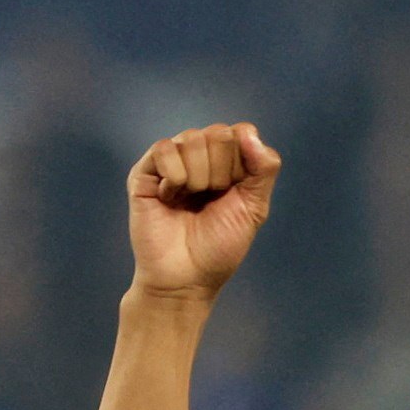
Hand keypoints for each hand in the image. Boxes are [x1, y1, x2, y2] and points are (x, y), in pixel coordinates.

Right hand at [126, 122, 281, 302]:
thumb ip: (264, 169)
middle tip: (210, 200)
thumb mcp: (254, 209)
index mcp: (228, 163)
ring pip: (192, 139)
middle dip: (221, 172)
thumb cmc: (219, 247)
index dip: (242, 163)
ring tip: (190, 202)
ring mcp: (172, 161)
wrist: (186, 278)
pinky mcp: (145, 170)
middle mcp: (200, 156)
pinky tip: (169, 198)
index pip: (240, 132)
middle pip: (219, 134)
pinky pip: (165, 149)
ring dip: (199, 177)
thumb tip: (248, 132)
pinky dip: (174, 177)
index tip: (234, 192)